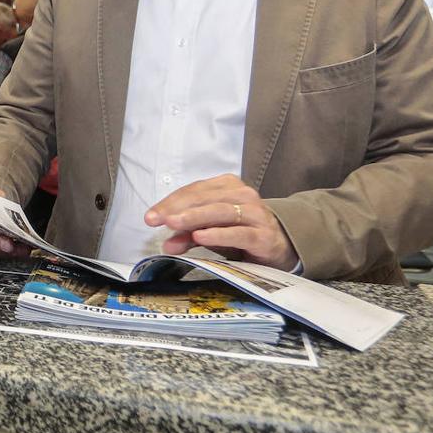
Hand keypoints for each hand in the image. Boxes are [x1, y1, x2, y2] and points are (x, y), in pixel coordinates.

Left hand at [144, 174, 296, 270]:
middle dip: (177, 209)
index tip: (150, 216)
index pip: (192, 191)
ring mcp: (255, 214)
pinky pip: (238, 233)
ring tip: (173, 224)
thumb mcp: (211, 231)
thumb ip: (187, 234)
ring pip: (220, 212)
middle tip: (156, 220)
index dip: (169, 202)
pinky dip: (218, 234)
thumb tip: (166, 242)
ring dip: (194, 218)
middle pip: (203, 198)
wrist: (282, 246)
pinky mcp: (263, 236)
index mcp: (227, 186)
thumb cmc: (241, 233)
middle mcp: (242, 195)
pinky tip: (201, 236)